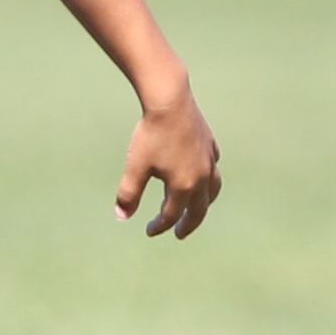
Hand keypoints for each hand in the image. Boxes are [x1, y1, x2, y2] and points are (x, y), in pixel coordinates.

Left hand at [117, 89, 220, 238]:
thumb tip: (121, 217)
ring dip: (204, 203)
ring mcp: (209, 160)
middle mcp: (201, 176)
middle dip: (188, 224)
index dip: (159, 226)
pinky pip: (213, 167)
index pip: (171, 215)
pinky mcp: (210, 144)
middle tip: (179, 233)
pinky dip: (209, 177)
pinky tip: (202, 174)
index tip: (148, 230)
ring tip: (197, 209)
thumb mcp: (135, 167)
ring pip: (213, 189)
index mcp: (183, 186)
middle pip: (198, 210)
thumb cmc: (151, 134)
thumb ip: (128, 195)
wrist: (170, 101)